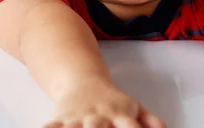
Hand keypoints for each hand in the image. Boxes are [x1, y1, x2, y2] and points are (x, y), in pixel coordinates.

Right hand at [44, 76, 165, 127]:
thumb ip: (152, 120)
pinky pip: (52, 126)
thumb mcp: (136, 107)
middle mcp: (99, 117)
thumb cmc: (112, 100)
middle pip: (97, 127)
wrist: (83, 79)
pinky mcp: (60, 119)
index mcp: (120, 114)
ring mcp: (78, 118)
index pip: (130, 127)